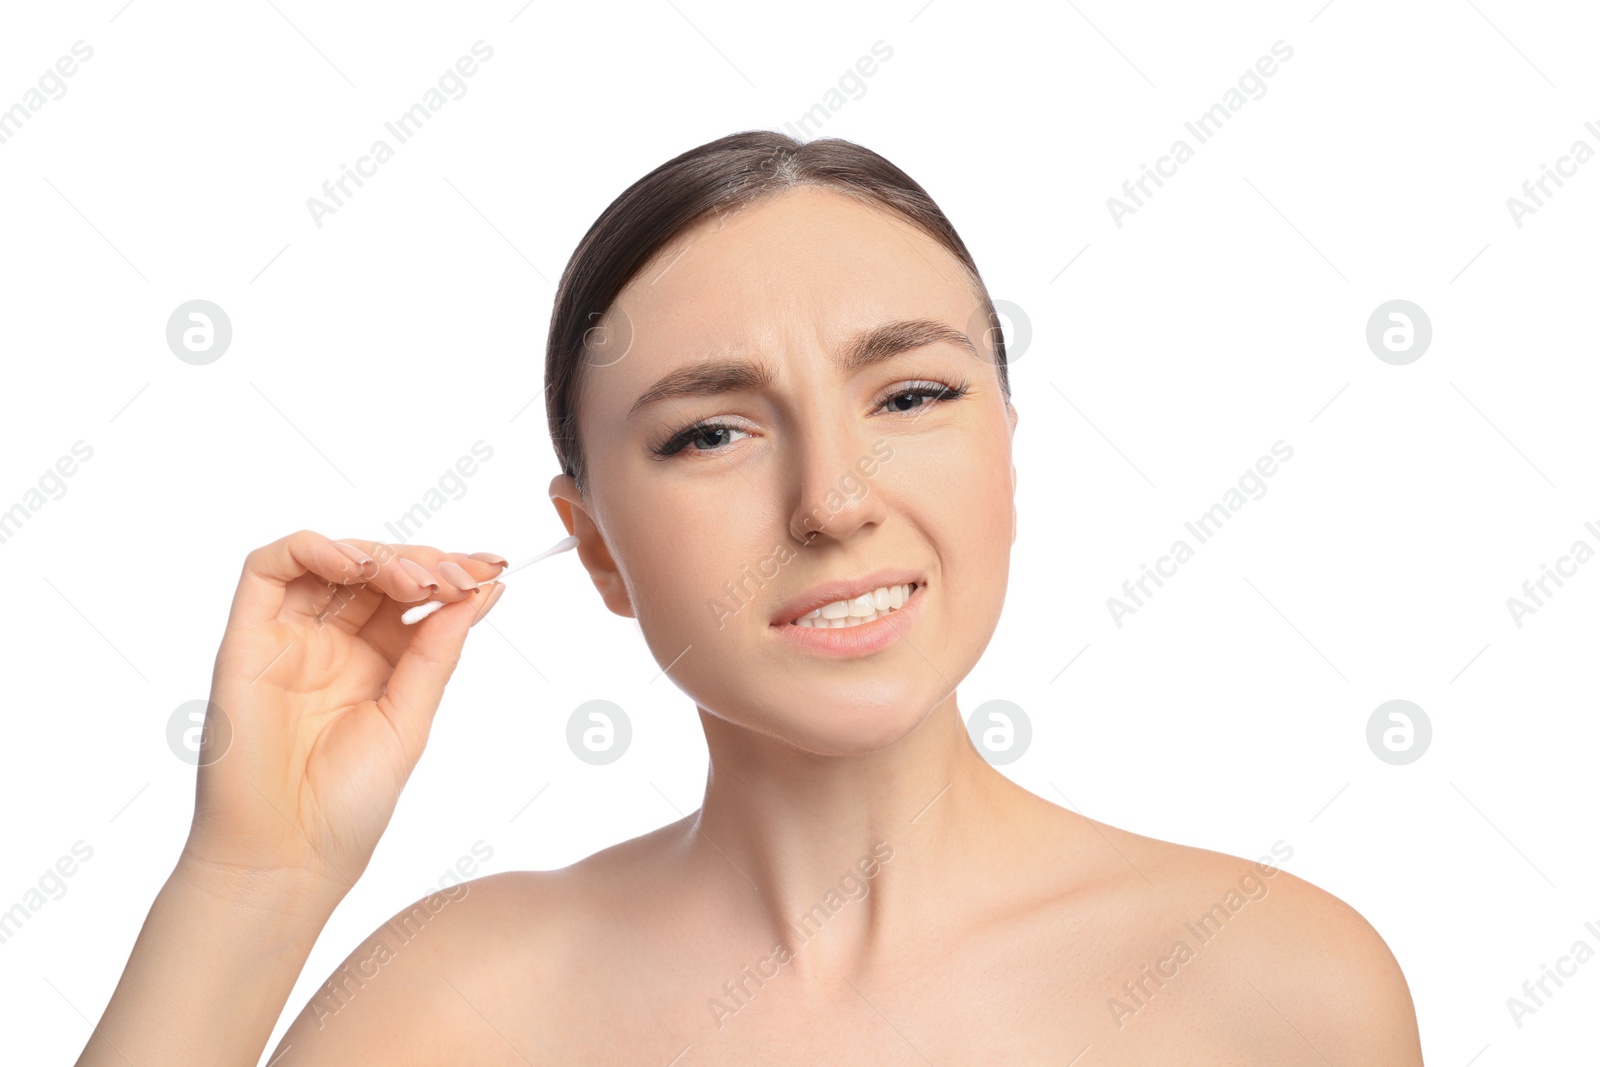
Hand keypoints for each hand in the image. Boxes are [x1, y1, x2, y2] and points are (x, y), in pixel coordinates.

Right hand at [179, 530, 506, 899]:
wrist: (288, 857)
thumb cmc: (347, 805)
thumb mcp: (410, 718)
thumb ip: (437, 651)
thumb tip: (480, 591)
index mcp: (374, 663)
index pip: (413, 596)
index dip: (451, 575)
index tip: (493, 570)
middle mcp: (331, 644)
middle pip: (377, 571)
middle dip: (424, 562)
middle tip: (460, 577)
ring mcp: (288, 639)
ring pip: (329, 560)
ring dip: (379, 555)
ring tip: (419, 581)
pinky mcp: (246, 639)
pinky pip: (268, 569)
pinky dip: (315, 549)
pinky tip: (358, 566)